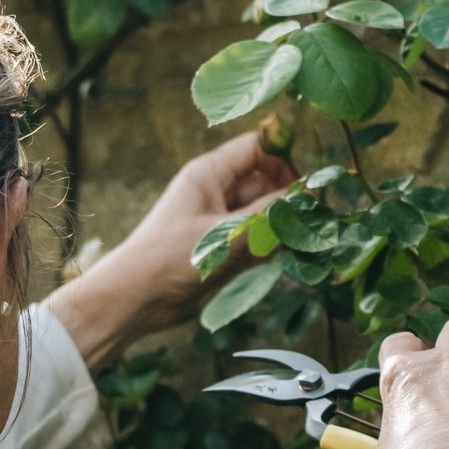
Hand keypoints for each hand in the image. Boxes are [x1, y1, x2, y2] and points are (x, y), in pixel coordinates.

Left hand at [126, 132, 295, 326]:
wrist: (136, 299)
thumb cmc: (169, 258)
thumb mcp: (223, 234)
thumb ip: (267, 217)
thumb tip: (306, 199)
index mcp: (210, 174)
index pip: (256, 149)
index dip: (284, 159)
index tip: (306, 185)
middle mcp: (217, 193)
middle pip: (265, 183)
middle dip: (288, 200)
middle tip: (311, 220)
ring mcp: (221, 223)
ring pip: (264, 215)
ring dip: (282, 227)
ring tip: (301, 242)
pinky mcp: (224, 251)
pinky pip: (256, 241)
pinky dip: (271, 249)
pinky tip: (285, 258)